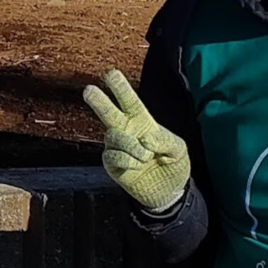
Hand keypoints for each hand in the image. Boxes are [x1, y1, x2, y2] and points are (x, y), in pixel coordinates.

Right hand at [80, 67, 191, 215]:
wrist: (168, 192)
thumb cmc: (173, 165)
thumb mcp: (179, 149)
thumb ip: (165, 140)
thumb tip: (145, 137)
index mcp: (142, 122)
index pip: (130, 102)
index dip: (120, 89)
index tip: (111, 74)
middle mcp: (126, 132)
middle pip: (109, 113)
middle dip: (99, 101)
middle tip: (88, 90)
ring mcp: (117, 148)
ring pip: (113, 137)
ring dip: (130, 145)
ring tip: (145, 157)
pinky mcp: (112, 165)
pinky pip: (112, 156)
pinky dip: (127, 159)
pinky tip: (136, 165)